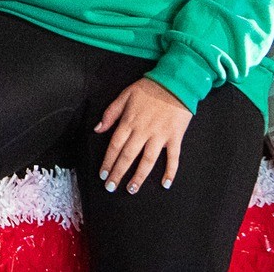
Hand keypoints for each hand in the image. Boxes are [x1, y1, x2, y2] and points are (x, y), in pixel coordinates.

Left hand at [94, 77, 191, 193]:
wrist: (175, 83)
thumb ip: (110, 113)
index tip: (103, 174)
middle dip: (118, 173)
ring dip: (139, 177)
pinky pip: (173, 158)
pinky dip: (170, 171)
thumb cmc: (148, 88)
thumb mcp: (125, 95)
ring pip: (147, 161)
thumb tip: (98, 129)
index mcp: (129, 122)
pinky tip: (165, 184)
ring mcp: (160, 136)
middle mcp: (143, 131)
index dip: (108, 161)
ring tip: (132, 189)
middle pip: (127, 156)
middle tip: (111, 188)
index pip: (115, 146)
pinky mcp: (175, 137)